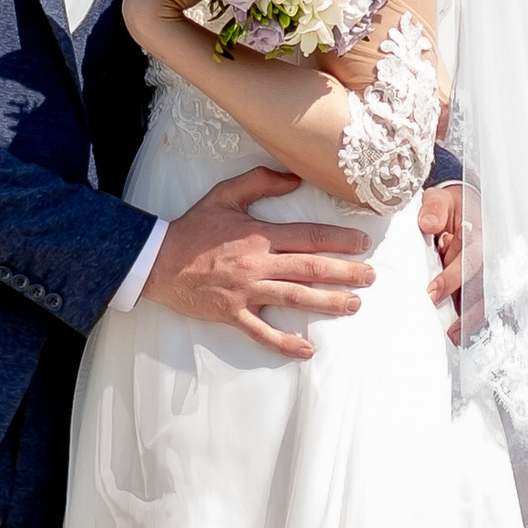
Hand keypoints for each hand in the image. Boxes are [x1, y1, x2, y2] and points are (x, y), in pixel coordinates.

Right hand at [140, 166, 375, 359]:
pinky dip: (285, 343)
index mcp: (259, 236)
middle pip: (310, 269)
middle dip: (345, 273)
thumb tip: (294, 177)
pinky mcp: (232, 314)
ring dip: (328, 303)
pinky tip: (307, 350)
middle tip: (370, 277)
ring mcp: (246, 292)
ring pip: (295, 299)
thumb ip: (260, 182)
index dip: (339, 240)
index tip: (362, 244)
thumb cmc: (193, 227)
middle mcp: (258, 265)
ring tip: (353, 305)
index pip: (309, 237)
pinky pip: (262, 332)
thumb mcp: (224, 195)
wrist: (157, 260)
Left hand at [416, 183, 484, 342]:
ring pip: (491, 300)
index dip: (452, 278)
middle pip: (485, 287)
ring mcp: (491, 273)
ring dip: (475, 321)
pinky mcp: (488, 285)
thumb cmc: (450, 208)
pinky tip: (467, 337)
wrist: (465, 209)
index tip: (431, 293)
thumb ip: (434, 209)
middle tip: (449, 328)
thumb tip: (427, 225)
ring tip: (457, 337)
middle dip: (468, 309)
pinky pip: (491, 306)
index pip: (470, 260)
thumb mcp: (440, 200)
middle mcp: (490, 258)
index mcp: (479, 237)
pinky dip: (480, 323)